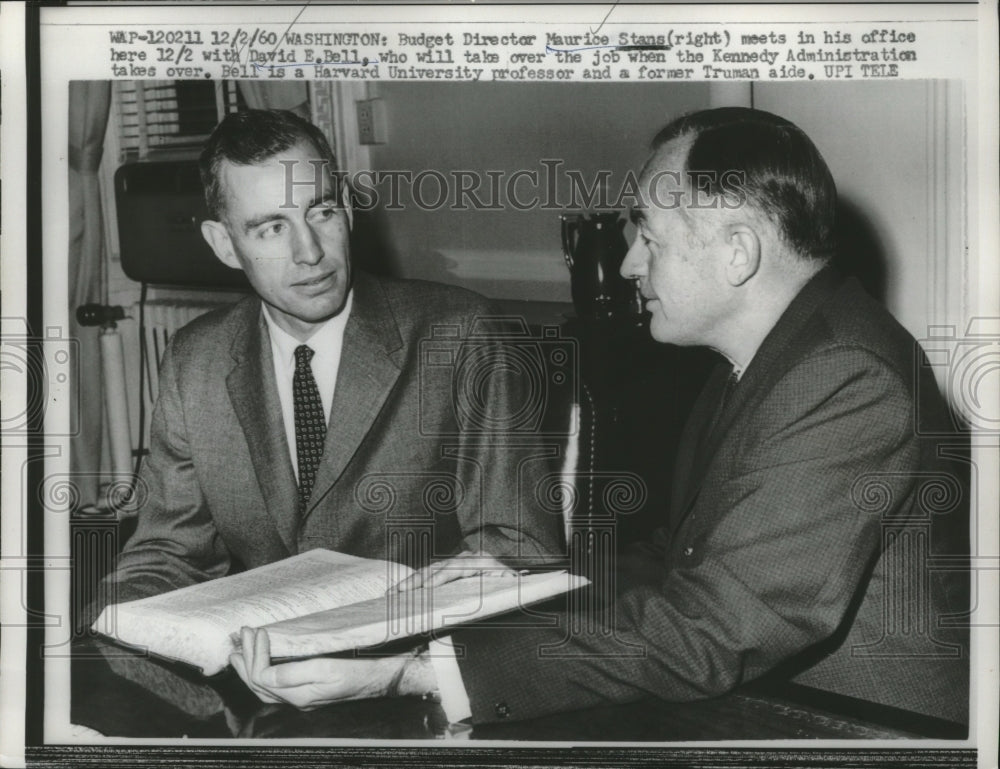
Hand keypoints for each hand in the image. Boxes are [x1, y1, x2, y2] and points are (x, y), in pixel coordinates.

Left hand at [229, 627, 432, 709]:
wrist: (382, 677)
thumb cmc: (360, 669)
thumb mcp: (327, 668)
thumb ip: (293, 673)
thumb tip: (264, 673)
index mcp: (300, 695)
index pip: (263, 678)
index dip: (255, 655)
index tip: (257, 632)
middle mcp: (298, 699)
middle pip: (259, 684)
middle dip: (245, 661)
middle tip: (239, 638)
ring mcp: (302, 696)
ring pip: (265, 686)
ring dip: (250, 666)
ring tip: (239, 651)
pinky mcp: (308, 690)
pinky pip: (276, 683)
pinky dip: (264, 669)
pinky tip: (263, 660)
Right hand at [394, 550, 519, 590]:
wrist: (517, 579)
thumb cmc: (512, 586)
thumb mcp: (511, 586)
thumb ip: (503, 588)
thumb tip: (497, 589)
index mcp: (483, 562)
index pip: (457, 568)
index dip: (440, 577)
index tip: (426, 587)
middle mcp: (468, 559)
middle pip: (439, 567)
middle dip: (418, 579)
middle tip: (400, 591)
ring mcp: (459, 562)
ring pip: (433, 569)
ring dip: (413, 581)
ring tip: (395, 592)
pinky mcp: (454, 568)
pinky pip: (434, 573)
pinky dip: (419, 581)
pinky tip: (404, 590)